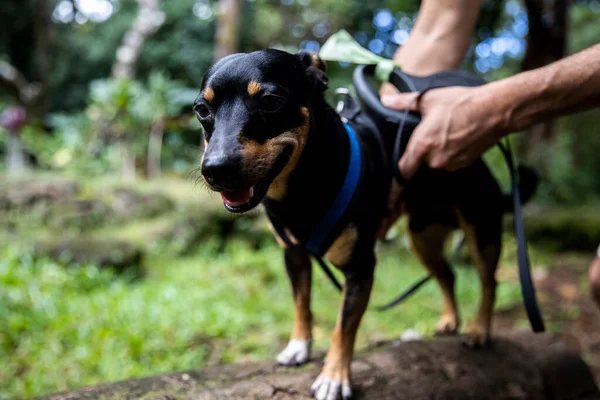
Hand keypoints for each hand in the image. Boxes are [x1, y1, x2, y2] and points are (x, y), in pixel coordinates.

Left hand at [381, 85, 504, 178]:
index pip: (401, 172)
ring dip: (436, 150)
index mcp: (421, 146)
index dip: (393, 183)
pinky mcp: (464, 164)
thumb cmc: (461, 103)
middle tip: (431, 132)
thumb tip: (384, 99)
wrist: (495, 111)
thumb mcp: (428, 99)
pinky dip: (450, 152)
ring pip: (435, 161)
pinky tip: (457, 136)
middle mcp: (434, 160)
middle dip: (422, 150)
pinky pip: (449, 161)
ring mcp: (450, 164)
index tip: (388, 196)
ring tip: (446, 130)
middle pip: (419, 163)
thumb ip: (403, 102)